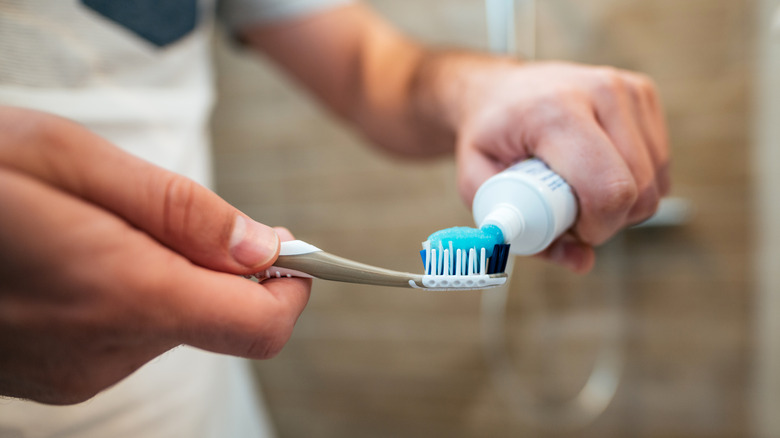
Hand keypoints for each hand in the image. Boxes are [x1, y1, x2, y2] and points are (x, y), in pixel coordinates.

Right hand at [0, 107, 310, 403]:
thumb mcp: (72, 159)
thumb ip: (180, 211)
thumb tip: (263, 247)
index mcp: (122, 293)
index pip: (258, 326)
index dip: (291, 287)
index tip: (294, 250)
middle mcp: (104, 351)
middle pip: (218, 320)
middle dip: (219, 266)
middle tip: (166, 212)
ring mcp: (75, 373)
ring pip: (172, 323)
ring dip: (166, 274)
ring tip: (98, 227)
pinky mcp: (54, 377)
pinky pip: (128, 335)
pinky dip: (131, 294)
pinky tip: (78, 257)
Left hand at [454, 61, 669, 272]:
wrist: (496, 90)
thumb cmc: (487, 138)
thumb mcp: (478, 187)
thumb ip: (522, 232)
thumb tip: (581, 262)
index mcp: (555, 112)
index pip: (609, 188)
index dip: (597, 228)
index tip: (570, 229)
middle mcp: (599, 92)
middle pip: (639, 190)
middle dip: (609, 221)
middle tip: (570, 213)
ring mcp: (626, 89)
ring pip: (656, 180)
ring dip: (623, 203)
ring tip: (578, 189)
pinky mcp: (643, 93)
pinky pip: (660, 163)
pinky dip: (634, 181)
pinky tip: (597, 170)